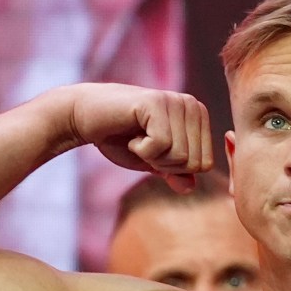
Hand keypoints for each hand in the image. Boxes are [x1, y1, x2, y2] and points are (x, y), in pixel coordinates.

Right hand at [61, 85, 214, 190]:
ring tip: (137, 138)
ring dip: (152, 156)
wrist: (84, 118)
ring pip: (180, 156)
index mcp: (199, 117)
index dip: (176, 168)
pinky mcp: (156, 103)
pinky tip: (132, 134)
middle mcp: (192, 105)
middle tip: (144, 144)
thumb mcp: (154, 162)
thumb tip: (189, 188)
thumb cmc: (121, 139)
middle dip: (165, 164)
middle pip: (195, 163)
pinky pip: (162, 145)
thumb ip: (176, 174)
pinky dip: (142, 149)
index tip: (155, 150)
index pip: (205, 165)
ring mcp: (175, 101)